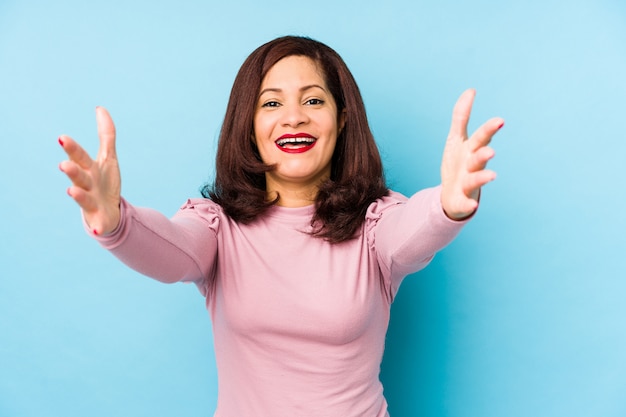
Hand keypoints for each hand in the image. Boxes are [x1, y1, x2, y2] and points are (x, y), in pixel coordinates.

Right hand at [59, 107, 120, 234]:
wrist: (110, 211)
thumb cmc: (104, 182)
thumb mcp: (108, 158)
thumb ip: (106, 135)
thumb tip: (100, 109)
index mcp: (88, 169)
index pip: (79, 156)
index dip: (71, 148)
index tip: (62, 138)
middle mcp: (86, 185)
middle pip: (78, 176)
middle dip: (71, 170)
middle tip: (64, 164)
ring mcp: (91, 202)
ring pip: (83, 198)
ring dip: (77, 195)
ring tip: (71, 191)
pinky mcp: (99, 218)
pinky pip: (99, 223)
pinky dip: (98, 227)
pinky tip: (98, 231)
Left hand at [440, 89, 503, 219]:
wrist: (452, 195)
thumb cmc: (457, 163)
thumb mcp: (456, 139)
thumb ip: (462, 116)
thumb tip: (471, 90)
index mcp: (471, 150)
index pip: (481, 137)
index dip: (489, 129)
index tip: (500, 120)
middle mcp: (472, 166)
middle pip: (479, 156)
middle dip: (485, 152)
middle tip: (491, 149)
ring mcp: (468, 183)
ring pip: (476, 179)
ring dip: (483, 177)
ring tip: (492, 176)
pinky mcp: (462, 199)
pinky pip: (465, 202)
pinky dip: (468, 204)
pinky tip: (471, 206)